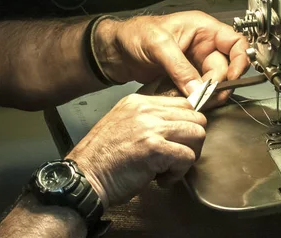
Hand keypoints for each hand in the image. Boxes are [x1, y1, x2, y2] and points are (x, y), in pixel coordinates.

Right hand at [67, 93, 206, 207]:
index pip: (184, 103)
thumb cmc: (103, 159)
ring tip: (169, 168)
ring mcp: (151, 128)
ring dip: (189, 156)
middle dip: (192, 141)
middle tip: (177, 157)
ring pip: (198, 134)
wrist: (83, 178)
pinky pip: (188, 157)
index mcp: (139, 102)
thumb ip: (149, 119)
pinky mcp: (155, 149)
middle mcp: (147, 110)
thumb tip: (178, 124)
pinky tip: (162, 179)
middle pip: (196, 117)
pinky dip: (179, 173)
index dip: (186, 125)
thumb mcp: (124, 124)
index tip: (178, 142)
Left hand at [95, 11, 248, 103]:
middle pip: (226, 67)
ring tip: (194, 101)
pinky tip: (186, 101)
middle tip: (206, 96)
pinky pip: (200, 90)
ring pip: (214, 82)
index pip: (236, 42)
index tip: (232, 77)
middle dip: (217, 84)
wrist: (115, 51)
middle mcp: (204, 45)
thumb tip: (198, 88)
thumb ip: (180, 67)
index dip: (240, 60)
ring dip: (207, 94)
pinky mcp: (188, 78)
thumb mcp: (158, 45)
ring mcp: (196, 63)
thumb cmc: (134, 35)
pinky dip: (195, 98)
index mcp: (203, 28)